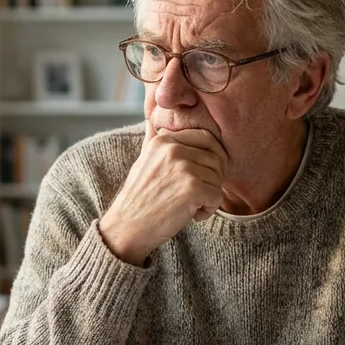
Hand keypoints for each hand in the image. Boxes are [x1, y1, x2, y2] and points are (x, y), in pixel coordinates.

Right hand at [97, 125, 226, 265]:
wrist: (126, 228)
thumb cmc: (138, 198)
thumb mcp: (143, 160)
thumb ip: (153, 138)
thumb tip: (152, 116)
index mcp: (164, 140)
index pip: (207, 138)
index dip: (213, 159)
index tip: (204, 177)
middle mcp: (173, 150)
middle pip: (217, 159)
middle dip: (213, 179)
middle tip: (199, 194)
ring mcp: (183, 168)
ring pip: (218, 179)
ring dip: (209, 196)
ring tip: (190, 206)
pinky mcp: (191, 188)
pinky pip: (217, 196)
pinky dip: (209, 210)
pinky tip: (192, 215)